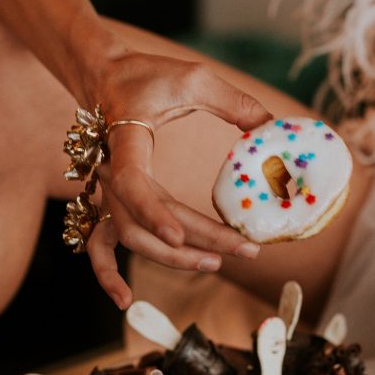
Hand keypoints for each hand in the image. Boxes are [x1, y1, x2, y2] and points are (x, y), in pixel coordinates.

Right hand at [82, 51, 271, 307]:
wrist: (102, 76)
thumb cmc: (146, 74)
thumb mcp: (192, 78)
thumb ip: (233, 102)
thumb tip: (274, 127)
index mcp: (125, 141)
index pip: (134, 184)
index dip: (155, 213)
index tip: (182, 236)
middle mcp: (109, 172)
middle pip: (142, 222)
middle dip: (193, 241)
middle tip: (243, 250)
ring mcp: (105, 191)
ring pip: (130, 238)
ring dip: (170, 258)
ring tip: (215, 264)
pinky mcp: (109, 201)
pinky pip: (100, 244)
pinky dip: (108, 274)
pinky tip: (125, 299)